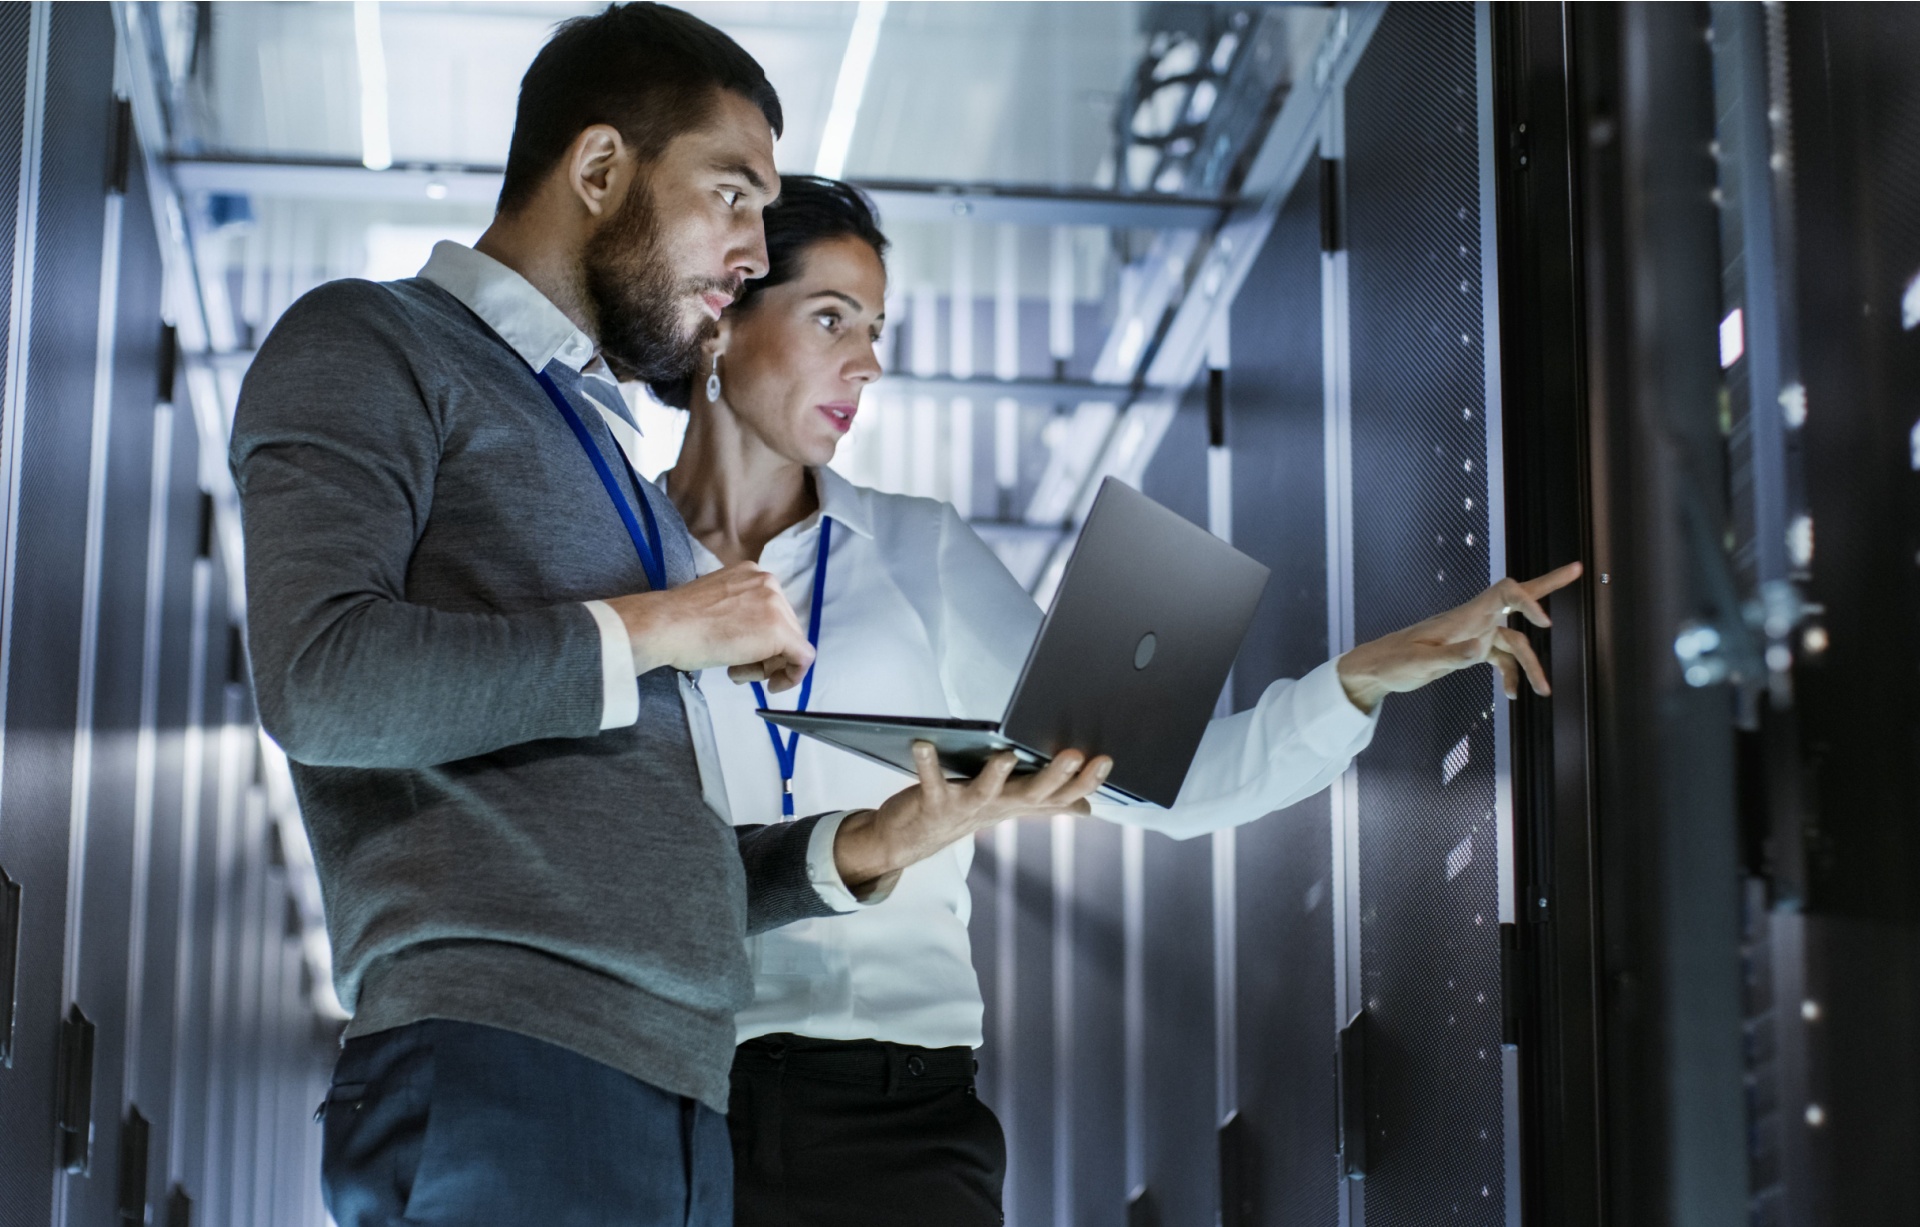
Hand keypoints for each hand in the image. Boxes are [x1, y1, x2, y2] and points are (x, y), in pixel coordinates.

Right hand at [602, 562, 814, 691]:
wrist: (667, 625)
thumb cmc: (678, 621)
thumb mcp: (716, 605)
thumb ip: (739, 613)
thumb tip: (751, 635)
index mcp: (752, 573)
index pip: (772, 612)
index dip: (762, 639)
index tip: (746, 654)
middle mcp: (769, 583)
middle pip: (785, 627)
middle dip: (766, 654)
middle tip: (739, 668)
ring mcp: (777, 605)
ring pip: (791, 644)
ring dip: (768, 665)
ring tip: (737, 671)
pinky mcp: (780, 631)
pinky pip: (803, 658)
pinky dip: (792, 676)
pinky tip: (772, 685)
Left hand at [831, 741, 1112, 897]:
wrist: (912, 840)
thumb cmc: (964, 812)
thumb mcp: (1009, 806)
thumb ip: (1047, 803)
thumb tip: (1087, 807)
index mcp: (1018, 803)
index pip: (1060, 795)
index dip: (1084, 781)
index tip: (1105, 760)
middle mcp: (997, 807)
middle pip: (1032, 794)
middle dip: (1055, 776)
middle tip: (1074, 754)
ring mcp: (965, 807)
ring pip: (986, 792)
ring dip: (996, 775)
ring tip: (1006, 755)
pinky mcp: (933, 802)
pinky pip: (930, 781)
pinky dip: (927, 763)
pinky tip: (923, 743)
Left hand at [1335, 562, 1584, 711]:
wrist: (1377, 668)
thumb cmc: (1394, 662)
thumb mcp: (1420, 663)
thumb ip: (1451, 656)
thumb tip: (1480, 651)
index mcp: (1464, 616)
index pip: (1504, 592)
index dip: (1528, 600)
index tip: (1544, 623)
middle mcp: (1473, 620)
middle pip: (1517, 598)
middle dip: (1549, 585)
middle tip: (1578, 569)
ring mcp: (1474, 634)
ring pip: (1515, 642)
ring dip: (1531, 665)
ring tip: (1544, 692)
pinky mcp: (1469, 650)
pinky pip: (1500, 658)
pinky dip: (1510, 675)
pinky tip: (1511, 695)